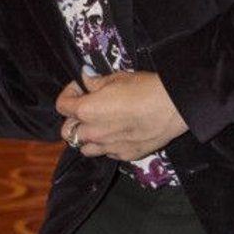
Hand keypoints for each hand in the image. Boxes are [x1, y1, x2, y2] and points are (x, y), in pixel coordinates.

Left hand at [55, 71, 187, 161]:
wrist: (172, 107)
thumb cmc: (144, 88)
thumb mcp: (116, 78)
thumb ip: (95, 82)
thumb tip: (85, 78)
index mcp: (87, 110)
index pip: (61, 105)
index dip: (69, 93)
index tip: (81, 88)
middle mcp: (93, 132)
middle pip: (68, 131)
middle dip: (74, 119)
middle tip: (88, 107)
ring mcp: (109, 147)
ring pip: (85, 148)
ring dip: (87, 136)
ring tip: (101, 124)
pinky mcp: (125, 155)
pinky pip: (107, 153)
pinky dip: (107, 145)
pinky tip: (118, 132)